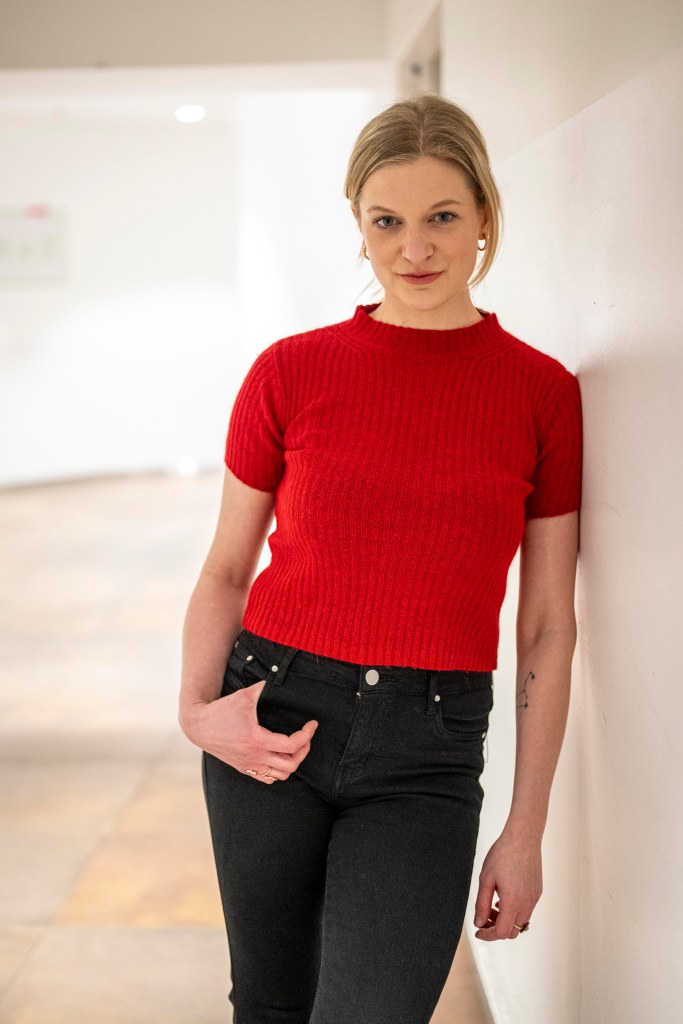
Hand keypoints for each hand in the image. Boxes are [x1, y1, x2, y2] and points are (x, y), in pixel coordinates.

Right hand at [180, 680, 318, 782]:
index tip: (312, 724)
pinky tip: (280, 757)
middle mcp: (255, 756)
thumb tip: (276, 678)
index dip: (307, 735)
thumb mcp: (243, 695)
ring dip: (293, 762)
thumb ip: (263, 687)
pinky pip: (268, 778)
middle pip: (291, 764)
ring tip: (295, 748)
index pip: (292, 745)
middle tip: (306, 736)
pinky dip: (279, 771)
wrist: (199, 726)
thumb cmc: (220, 710)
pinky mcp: (244, 768)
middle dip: (304, 750)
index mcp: (257, 740)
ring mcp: (249, 764)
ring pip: (281, 775)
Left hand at [472, 828, 542, 939]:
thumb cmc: (503, 854)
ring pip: (521, 922)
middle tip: (484, 917)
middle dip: (496, 929)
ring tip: (493, 905)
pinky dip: (515, 911)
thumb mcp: (486, 879)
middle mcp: (527, 903)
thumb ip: (481, 904)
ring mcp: (534, 898)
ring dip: (506, 920)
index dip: (488, 935)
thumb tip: (479, 923)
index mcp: (513, 902)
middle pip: (512, 931)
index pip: (501, 932)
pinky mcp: (537, 891)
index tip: (479, 931)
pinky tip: (504, 896)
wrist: (523, 837)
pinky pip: (527, 910)